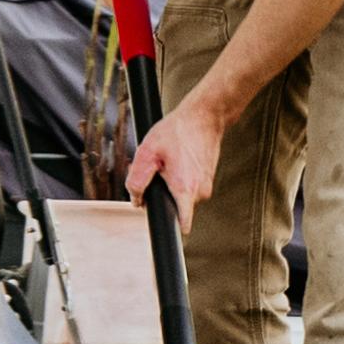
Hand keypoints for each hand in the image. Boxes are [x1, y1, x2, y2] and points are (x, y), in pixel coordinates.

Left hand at [126, 89, 222, 232]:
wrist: (204, 116)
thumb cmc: (178, 131)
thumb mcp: (148, 151)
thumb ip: (137, 180)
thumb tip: (136, 200)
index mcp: (185, 189)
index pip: (181, 225)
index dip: (167, 226)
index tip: (160, 222)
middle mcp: (200, 192)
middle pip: (175, 207)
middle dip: (163, 195)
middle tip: (159, 171)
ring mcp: (207, 186)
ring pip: (182, 196)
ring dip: (172, 184)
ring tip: (170, 162)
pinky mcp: (208, 179)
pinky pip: (189, 187)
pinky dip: (181, 178)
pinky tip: (179, 160)